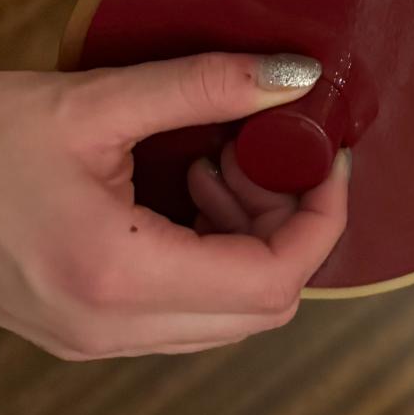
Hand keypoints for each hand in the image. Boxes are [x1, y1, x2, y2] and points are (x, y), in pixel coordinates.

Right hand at [0, 55, 347, 359]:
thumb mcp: (97, 100)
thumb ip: (204, 86)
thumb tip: (294, 77)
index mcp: (116, 275)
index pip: (272, 281)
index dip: (321, 220)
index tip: (327, 159)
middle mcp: (110, 327)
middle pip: (261, 308)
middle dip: (288, 226)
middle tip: (270, 153)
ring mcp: (96, 337)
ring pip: (226, 315)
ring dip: (249, 239)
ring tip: (220, 162)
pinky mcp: (86, 327)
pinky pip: (186, 310)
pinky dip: (211, 253)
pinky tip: (190, 188)